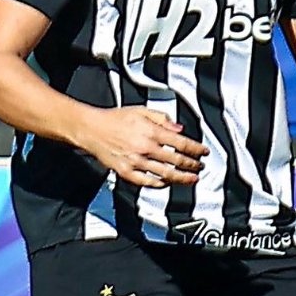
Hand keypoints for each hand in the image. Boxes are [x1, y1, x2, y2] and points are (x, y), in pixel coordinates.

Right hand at [78, 107, 207, 187]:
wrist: (91, 128)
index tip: (204, 152)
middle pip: (176, 161)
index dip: (196, 149)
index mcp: (152, 132)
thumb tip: (179, 129)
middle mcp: (145, 148)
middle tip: (200, 167)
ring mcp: (135, 162)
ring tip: (191, 179)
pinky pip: (145, 182)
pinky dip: (158, 184)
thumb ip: (163, 119)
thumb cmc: (115, 118)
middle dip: (192, 165)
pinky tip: (166, 183)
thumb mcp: (142, 111)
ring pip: (164, 174)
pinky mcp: (124, 172)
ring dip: (181, 178)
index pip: (182, 144)